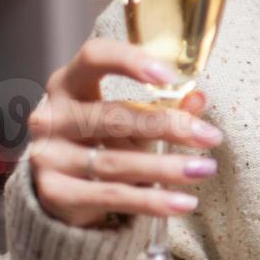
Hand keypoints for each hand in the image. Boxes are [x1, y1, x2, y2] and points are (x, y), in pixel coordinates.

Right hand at [27, 40, 224, 227]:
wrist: (60, 190)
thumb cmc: (101, 140)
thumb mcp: (132, 119)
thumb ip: (165, 108)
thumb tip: (199, 97)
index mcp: (68, 83)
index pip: (94, 56)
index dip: (130, 61)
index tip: (170, 77)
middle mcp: (50, 116)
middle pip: (113, 116)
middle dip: (168, 126)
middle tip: (211, 136)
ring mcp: (47, 155)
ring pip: (116, 162)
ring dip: (167, 167)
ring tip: (205, 169)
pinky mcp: (52, 192)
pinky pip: (111, 195)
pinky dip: (152, 201)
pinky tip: (184, 203)